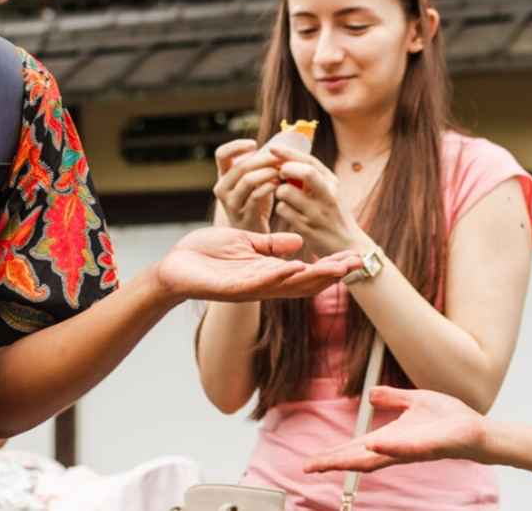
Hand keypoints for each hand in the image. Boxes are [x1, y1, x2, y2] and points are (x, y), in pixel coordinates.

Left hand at [154, 226, 360, 302]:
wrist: (176, 266)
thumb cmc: (208, 254)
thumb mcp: (247, 243)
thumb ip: (272, 245)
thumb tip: (299, 243)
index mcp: (269, 271)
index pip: (307, 271)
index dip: (330, 265)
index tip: (352, 256)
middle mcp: (265, 283)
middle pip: (305, 282)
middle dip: (331, 273)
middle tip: (356, 264)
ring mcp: (250, 287)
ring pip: (288, 285)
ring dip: (313, 276)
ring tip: (336, 268)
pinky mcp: (233, 288)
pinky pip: (260, 283)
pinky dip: (278, 275)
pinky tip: (294, 267)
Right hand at [213, 140, 279, 232]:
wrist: (251, 233)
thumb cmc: (255, 202)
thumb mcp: (251, 182)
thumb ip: (257, 165)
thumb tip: (279, 142)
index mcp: (223, 176)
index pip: (221, 154)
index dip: (236, 146)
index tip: (254, 144)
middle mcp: (222, 188)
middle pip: (241, 166)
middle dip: (264, 160)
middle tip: (280, 158)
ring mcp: (231, 203)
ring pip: (248, 180)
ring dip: (268, 172)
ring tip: (281, 171)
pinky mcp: (243, 215)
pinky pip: (256, 196)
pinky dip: (270, 187)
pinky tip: (279, 185)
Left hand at [271, 145, 363, 256]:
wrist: (347, 245)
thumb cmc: (332, 214)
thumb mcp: (329, 191)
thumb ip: (312, 176)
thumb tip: (284, 159)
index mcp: (332, 182)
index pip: (310, 161)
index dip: (289, 153)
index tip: (272, 148)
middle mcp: (328, 196)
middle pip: (304, 172)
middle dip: (286, 169)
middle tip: (281, 174)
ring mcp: (317, 213)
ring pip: (286, 191)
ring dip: (280, 192)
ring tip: (288, 198)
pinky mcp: (307, 228)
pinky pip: (282, 210)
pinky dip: (281, 209)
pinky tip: (291, 214)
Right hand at [304, 388, 487, 473]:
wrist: (477, 430)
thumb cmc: (448, 419)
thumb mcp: (414, 401)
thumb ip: (392, 399)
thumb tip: (369, 395)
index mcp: (391, 439)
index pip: (355, 449)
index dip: (333, 455)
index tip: (310, 462)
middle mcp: (397, 449)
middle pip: (359, 459)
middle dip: (334, 462)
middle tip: (308, 467)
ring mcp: (412, 450)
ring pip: (377, 458)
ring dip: (354, 458)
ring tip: (331, 461)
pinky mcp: (430, 447)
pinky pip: (407, 449)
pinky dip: (389, 448)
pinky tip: (373, 445)